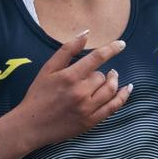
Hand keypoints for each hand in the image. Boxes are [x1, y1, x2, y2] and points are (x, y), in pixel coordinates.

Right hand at [12, 32, 131, 151]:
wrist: (31, 125)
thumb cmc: (37, 95)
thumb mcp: (47, 69)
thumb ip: (67, 50)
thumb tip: (86, 33)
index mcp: (69, 77)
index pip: (97, 58)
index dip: (111, 49)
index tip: (121, 44)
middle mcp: (80, 92)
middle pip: (102, 76)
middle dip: (100, 73)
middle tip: (94, 74)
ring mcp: (87, 108)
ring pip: (110, 90)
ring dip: (113, 81)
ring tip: (112, 77)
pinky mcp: (91, 121)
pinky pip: (113, 107)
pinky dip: (122, 97)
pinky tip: (126, 89)